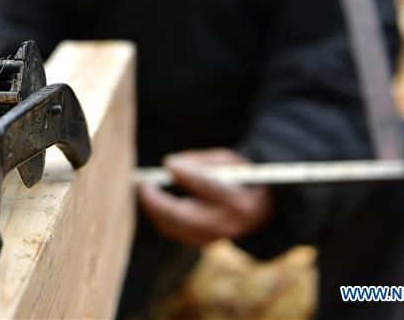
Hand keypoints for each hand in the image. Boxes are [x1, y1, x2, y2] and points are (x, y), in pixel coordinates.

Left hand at [139, 148, 272, 245]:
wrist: (259, 210)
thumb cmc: (241, 179)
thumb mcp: (230, 162)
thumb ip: (202, 162)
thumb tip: (170, 165)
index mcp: (240, 202)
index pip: (210, 188)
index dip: (188, 175)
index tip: (169, 164)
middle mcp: (227, 225)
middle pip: (184, 216)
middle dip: (159, 200)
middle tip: (144, 183)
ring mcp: (214, 238)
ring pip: (175, 226)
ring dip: (155, 208)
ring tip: (145, 189)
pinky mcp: (202, 242)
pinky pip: (175, 231)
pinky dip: (160, 216)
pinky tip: (154, 201)